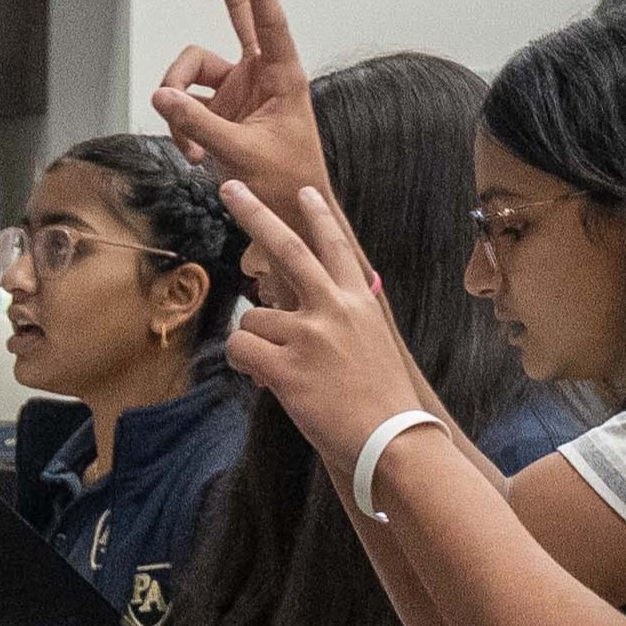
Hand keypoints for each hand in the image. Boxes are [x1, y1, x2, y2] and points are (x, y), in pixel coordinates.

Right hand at [146, 0, 331, 216]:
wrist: (287, 216)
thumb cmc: (285, 183)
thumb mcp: (241, 154)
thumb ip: (198, 124)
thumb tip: (159, 95)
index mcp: (283, 76)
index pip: (268, 20)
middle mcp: (259, 74)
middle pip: (236, 10)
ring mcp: (237, 90)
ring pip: (189, 73)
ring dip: (179, 106)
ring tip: (190, 148)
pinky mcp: (218, 110)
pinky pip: (183, 105)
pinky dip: (180, 127)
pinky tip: (193, 157)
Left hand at [207, 170, 442, 473]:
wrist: (394, 438)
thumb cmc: (384, 402)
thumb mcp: (374, 347)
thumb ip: (342, 324)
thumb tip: (298, 317)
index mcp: (360, 302)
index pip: (336, 248)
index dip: (319, 218)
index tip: (306, 191)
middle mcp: (334, 308)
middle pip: (287, 248)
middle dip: (255, 213)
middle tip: (231, 186)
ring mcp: (309, 336)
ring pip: (253, 319)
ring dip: (254, 342)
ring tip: (278, 370)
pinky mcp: (287, 367)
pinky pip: (241, 350)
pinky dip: (242, 363)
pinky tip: (262, 379)